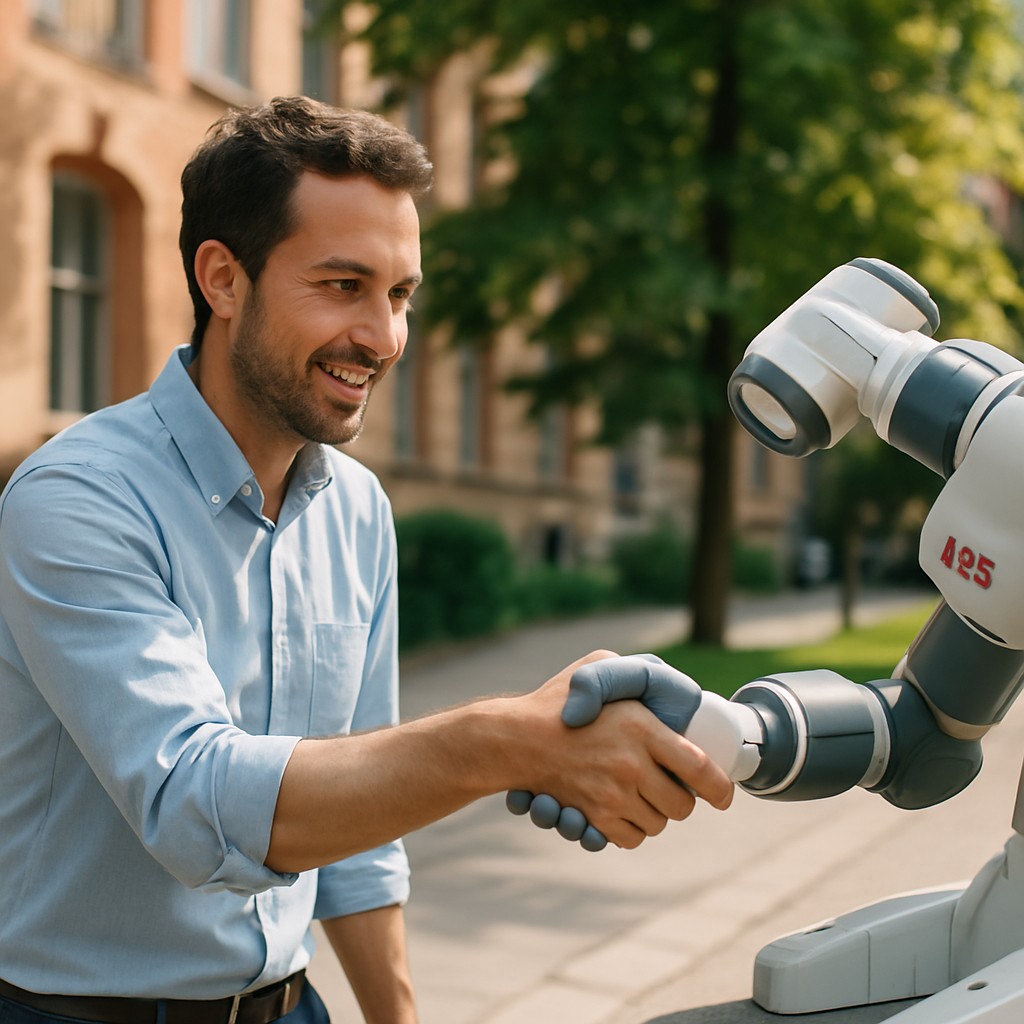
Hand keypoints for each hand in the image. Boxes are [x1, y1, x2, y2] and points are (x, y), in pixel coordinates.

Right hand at [507, 654, 715, 849]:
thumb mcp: (599, 667)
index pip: (700, 768)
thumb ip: (639, 672)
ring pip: (657, 824)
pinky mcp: (593, 817)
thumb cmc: (558, 699)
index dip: (720, 788)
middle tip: (666, 787)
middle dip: (680, 801)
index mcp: (642, 728)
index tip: (724, 796)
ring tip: (636, 793)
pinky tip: (619, 808)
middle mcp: (631, 764)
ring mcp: (611, 795)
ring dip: (652, 814)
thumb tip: (673, 688)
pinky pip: (630, 838)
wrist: (513, 738)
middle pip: (682, 805)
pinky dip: (629, 830)